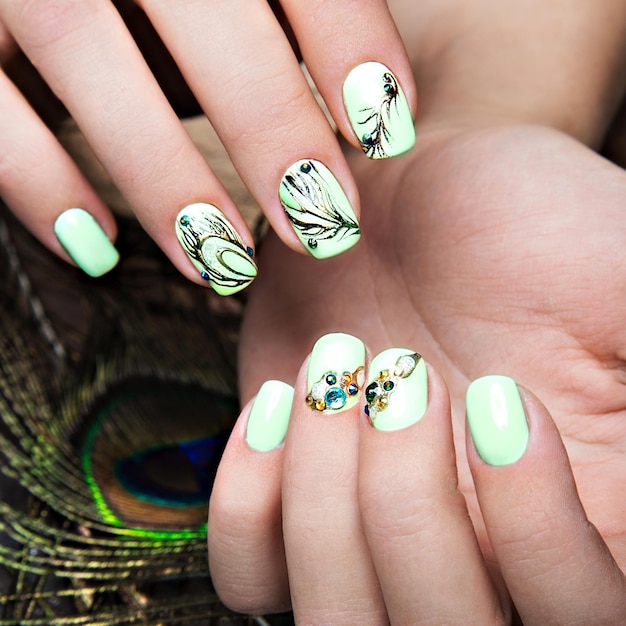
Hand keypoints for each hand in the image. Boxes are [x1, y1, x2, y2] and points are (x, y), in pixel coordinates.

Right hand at [0, 0, 415, 288]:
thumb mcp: (225, 1)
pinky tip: (101, 249)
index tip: (387, 129)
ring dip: (161, 171)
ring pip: (78, 45)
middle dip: (267, 119)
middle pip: (196, 1)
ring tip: (224, 262)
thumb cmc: (168, 7)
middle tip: (319, 224)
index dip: (346, 36)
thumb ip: (287, 23)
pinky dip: (40, 182)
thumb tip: (370, 108)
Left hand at [220, 123, 625, 621]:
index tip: (500, 397)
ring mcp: (371, 537)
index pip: (578, 619)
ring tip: (339, 370)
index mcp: (579, 517)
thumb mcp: (618, 275)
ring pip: (336, 620)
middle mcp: (475, 551)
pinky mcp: (291, 505)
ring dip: (324, 495)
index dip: (537, 538)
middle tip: (402, 371)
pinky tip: (283, 404)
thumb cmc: (521, 218)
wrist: (407, 199)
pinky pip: (249, 574)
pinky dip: (250, 503)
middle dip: (408, 506)